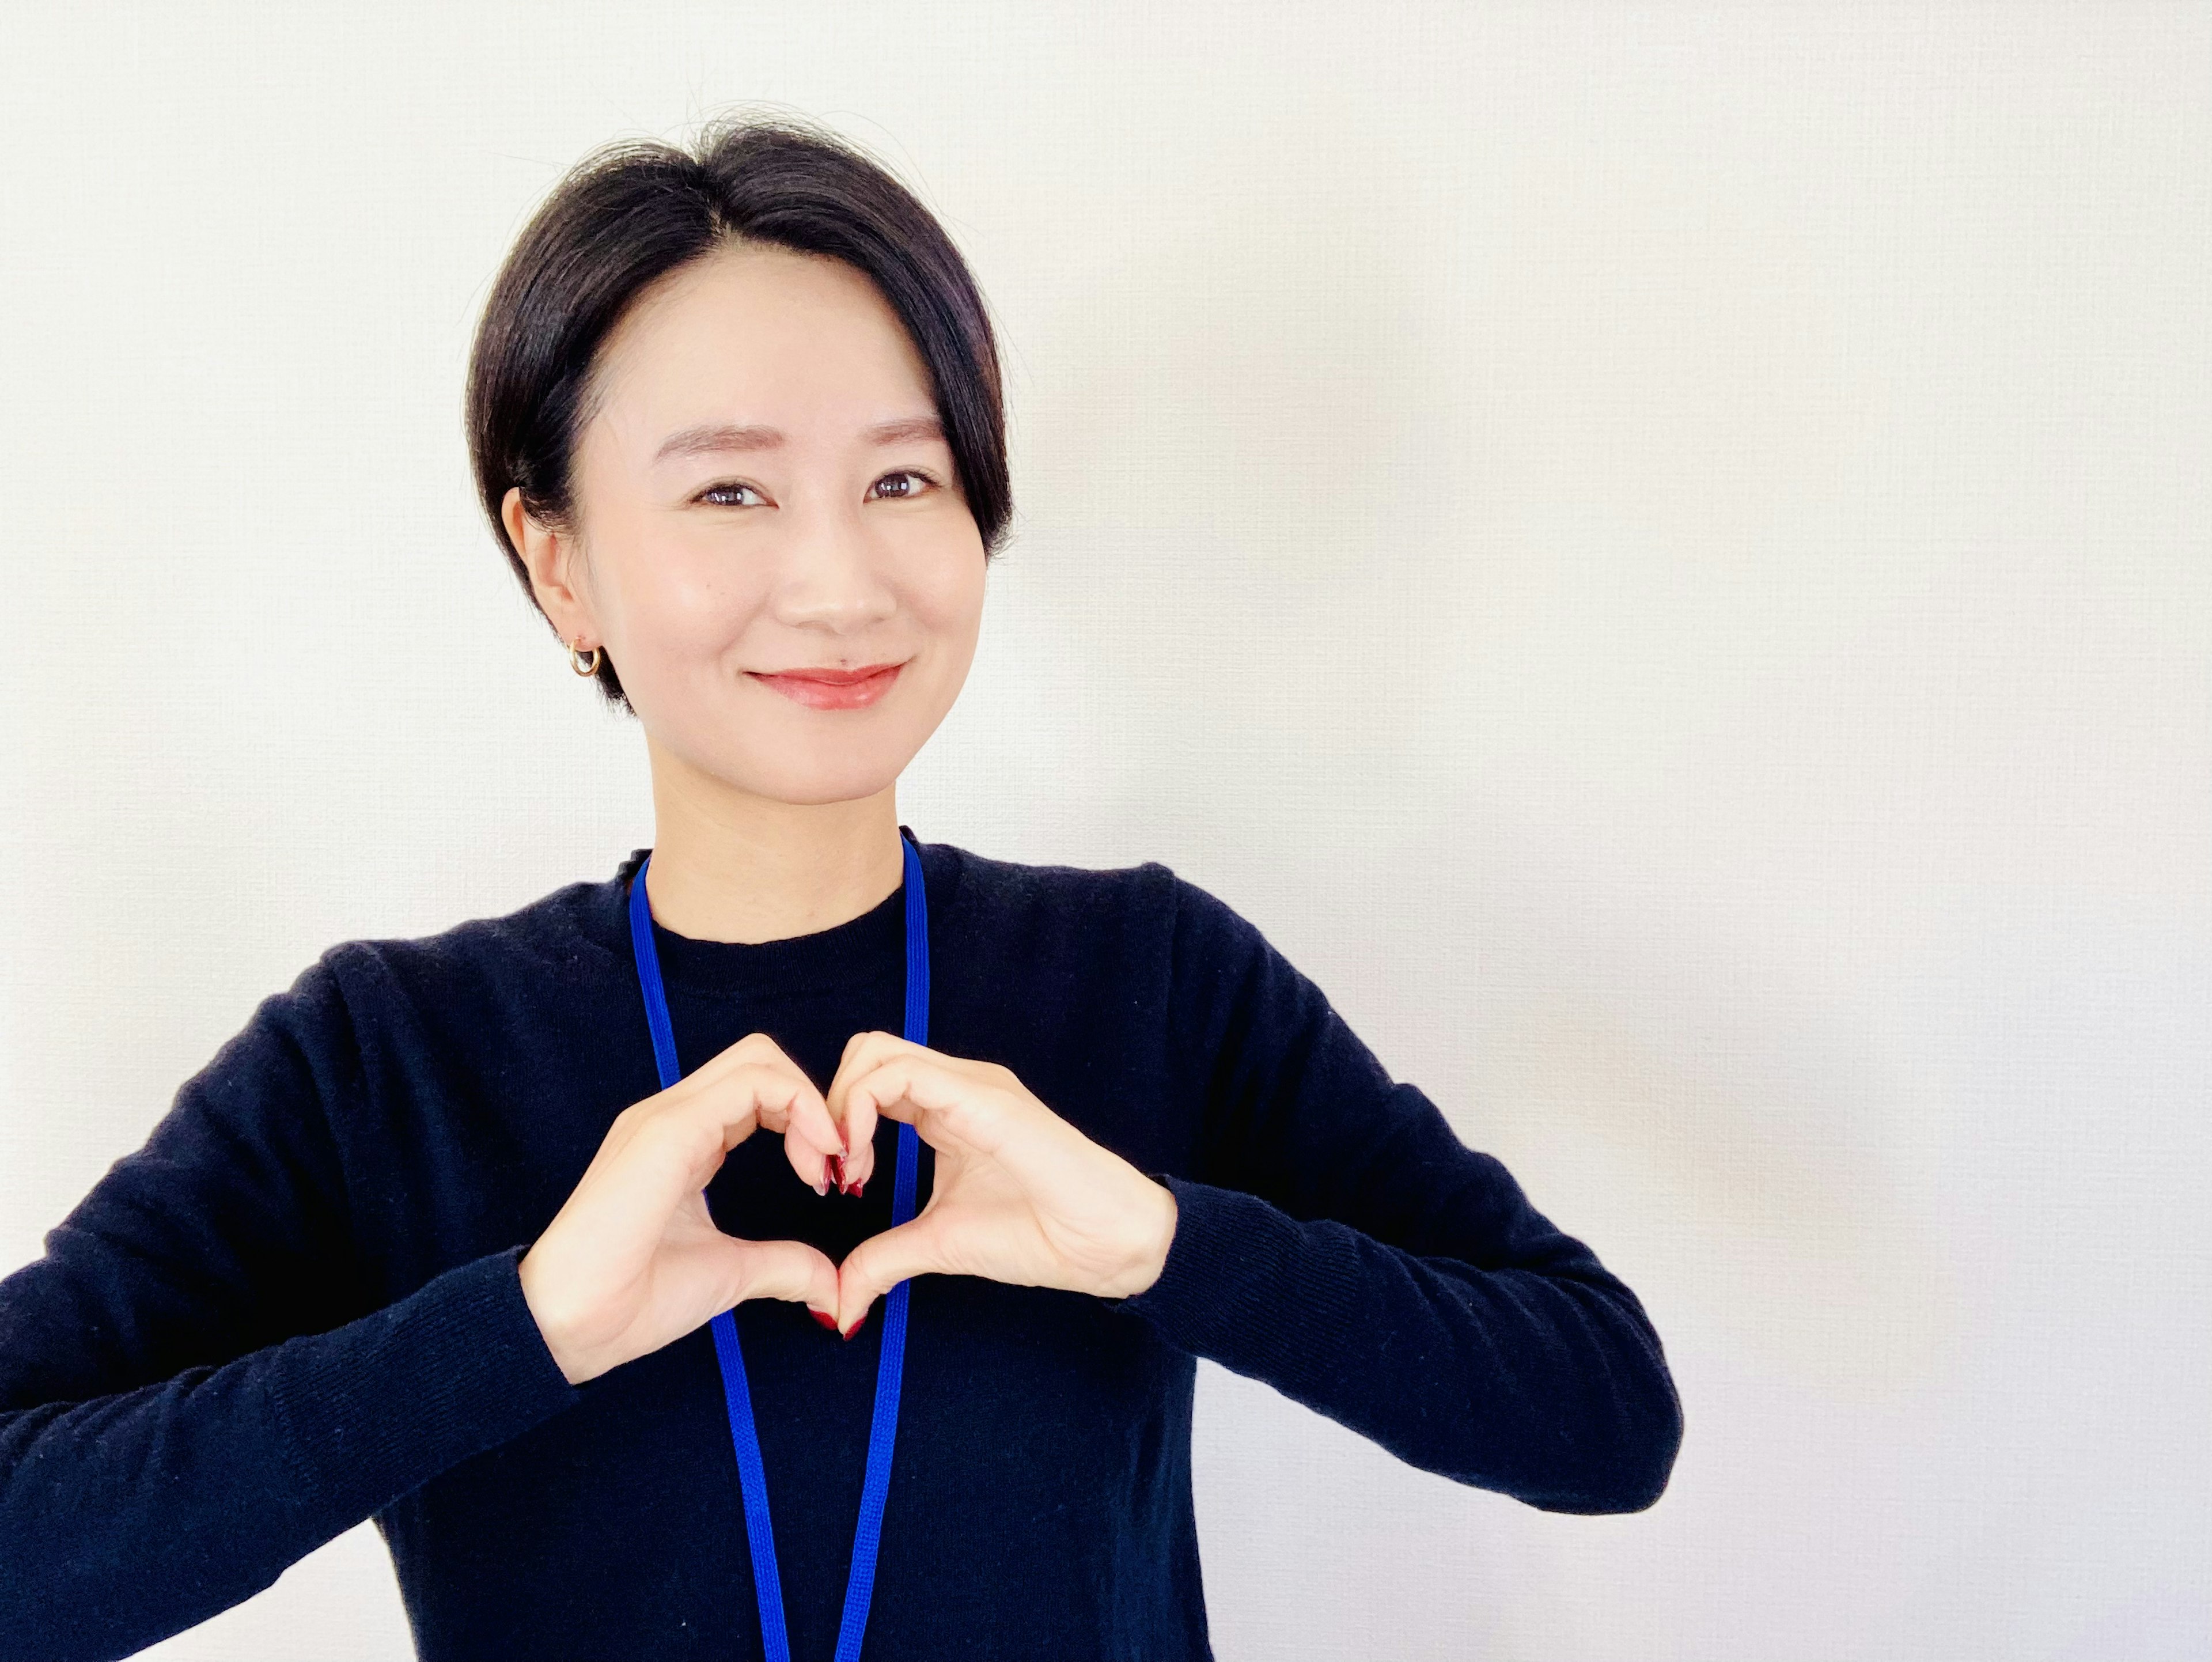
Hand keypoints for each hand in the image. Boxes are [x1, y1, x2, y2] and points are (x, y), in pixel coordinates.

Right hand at [519, 1032, 847, 1384]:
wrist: (573, 1327)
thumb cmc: (634, 1300)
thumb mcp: (730, 1274)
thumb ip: (783, 1267)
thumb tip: (832, 1288)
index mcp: (684, 1140)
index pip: (758, 1091)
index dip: (807, 1121)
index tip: (832, 1178)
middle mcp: (673, 1117)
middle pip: (761, 1060)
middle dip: (815, 1100)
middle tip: (837, 1163)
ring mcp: (666, 1117)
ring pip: (758, 1060)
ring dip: (810, 1103)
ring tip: (826, 1164)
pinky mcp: (667, 1129)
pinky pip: (748, 1085)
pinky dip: (797, 1107)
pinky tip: (812, 1160)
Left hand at [825, 1031, 1178, 1337]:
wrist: (1105, 1242)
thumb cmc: (1038, 1234)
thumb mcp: (939, 1244)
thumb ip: (885, 1259)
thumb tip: (838, 1304)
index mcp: (945, 1108)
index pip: (870, 1081)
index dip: (833, 1123)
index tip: (831, 1184)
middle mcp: (954, 1084)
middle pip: (864, 1052)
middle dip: (826, 1105)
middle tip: (829, 1170)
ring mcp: (970, 1084)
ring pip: (875, 1052)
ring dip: (839, 1106)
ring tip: (847, 1169)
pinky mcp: (982, 1096)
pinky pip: (901, 1074)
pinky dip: (860, 1109)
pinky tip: (863, 1163)